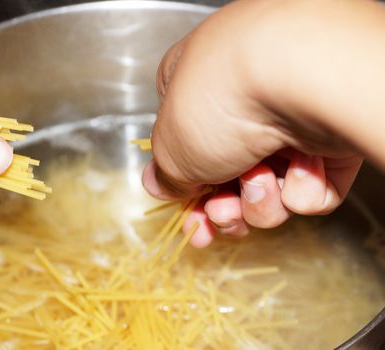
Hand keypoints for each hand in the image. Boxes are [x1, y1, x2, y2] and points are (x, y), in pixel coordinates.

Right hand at [141, 0, 384, 246]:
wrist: (303, 78)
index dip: (188, 193)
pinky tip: (299, 164)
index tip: (191, 218)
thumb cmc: (222, 99)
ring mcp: (288, 124)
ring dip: (260, 199)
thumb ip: (165, 174)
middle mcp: (243, 106)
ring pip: (268, 191)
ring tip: (261, 179)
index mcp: (197, 92)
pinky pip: (308, 189)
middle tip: (223, 213)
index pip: (187, 151)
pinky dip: (301, 187)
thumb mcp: (171, 147)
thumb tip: (160, 185)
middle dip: (224, 208)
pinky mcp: (329, 144)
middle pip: (228, 179)